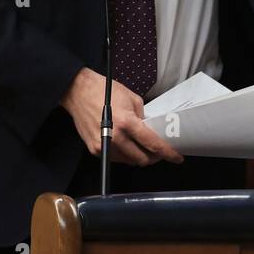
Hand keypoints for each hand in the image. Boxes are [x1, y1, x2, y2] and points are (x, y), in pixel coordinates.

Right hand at [59, 67, 183, 166]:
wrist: (78, 92)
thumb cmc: (104, 91)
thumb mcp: (132, 98)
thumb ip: (143, 116)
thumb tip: (149, 129)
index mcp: (127, 123)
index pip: (152, 144)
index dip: (167, 153)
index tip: (176, 157)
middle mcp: (115, 137)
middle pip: (141, 159)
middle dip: (152, 157)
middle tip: (156, 150)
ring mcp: (104, 145)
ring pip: (128, 162)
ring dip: (137, 156)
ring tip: (138, 145)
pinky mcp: (94, 149)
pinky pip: (115, 158)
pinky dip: (123, 154)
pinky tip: (124, 143)